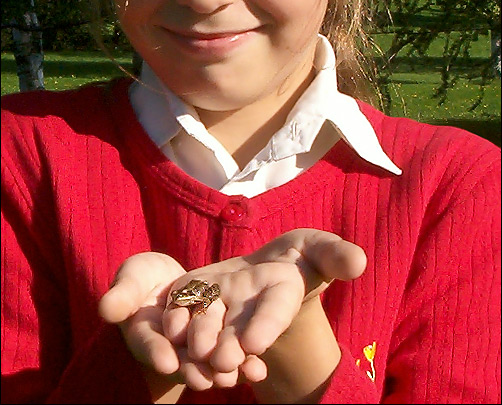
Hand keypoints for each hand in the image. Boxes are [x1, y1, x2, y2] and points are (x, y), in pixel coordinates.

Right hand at [98, 252, 265, 393]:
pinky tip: (260, 369)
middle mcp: (170, 348)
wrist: (168, 281)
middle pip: (181, 361)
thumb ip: (123, 294)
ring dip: (223, 371)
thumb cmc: (143, 279)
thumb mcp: (131, 279)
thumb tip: (107, 307)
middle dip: (195, 369)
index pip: (149, 344)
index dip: (156, 351)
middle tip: (209, 378)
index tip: (167, 360)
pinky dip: (244, 361)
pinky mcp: (217, 344)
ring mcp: (194, 349)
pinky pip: (230, 354)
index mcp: (145, 334)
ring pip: (208, 363)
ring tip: (241, 374)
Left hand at [163, 228, 366, 380]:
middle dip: (229, 347)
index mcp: (280, 297)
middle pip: (238, 333)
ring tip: (194, 355)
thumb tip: (358, 262)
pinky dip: (176, 325)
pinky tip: (169, 330)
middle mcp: (249, 312)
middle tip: (220, 359)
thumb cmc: (298, 257)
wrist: (266, 270)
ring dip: (199, 345)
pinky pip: (184, 314)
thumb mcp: (317, 249)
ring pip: (208, 331)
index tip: (254, 344)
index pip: (275, 313)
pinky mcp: (196, 297)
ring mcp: (222, 309)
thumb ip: (334, 254)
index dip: (266, 326)